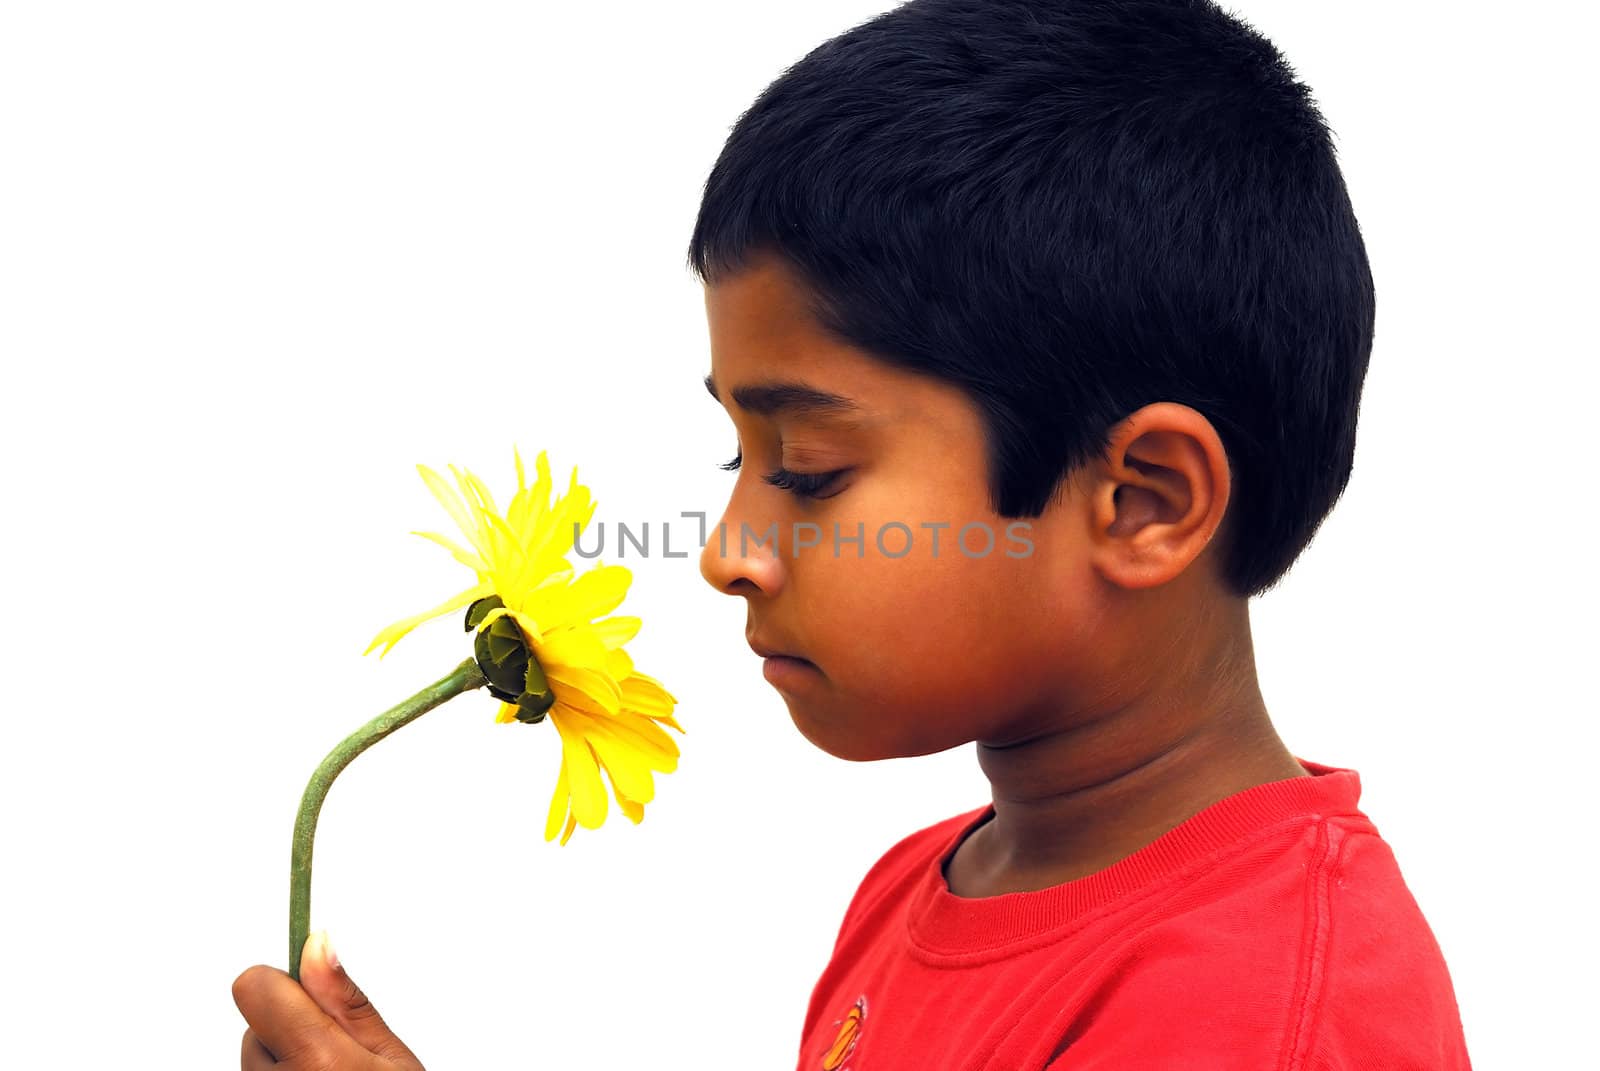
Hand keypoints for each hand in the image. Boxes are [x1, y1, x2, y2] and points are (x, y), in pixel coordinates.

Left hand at [233, 931, 425, 1069]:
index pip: (256, 986)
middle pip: (259, 1019)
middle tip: (339, 1054)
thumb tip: (317, 945)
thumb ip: (348, 1004)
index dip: (287, 981)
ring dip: (287, 1054)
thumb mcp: (391, 1058)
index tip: (314, 989)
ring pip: (258, 1050)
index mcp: (314, 1059)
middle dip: (295, 1025)